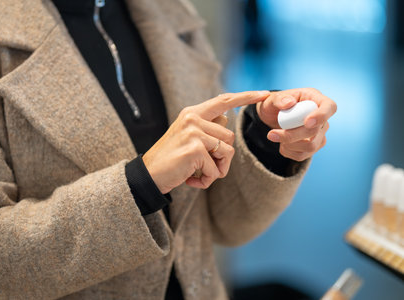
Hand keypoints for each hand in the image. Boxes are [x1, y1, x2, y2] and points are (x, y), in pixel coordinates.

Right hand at [143, 91, 269, 193]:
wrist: (149, 175)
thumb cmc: (171, 160)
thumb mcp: (188, 137)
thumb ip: (207, 127)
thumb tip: (226, 118)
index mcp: (192, 113)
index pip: (224, 101)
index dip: (245, 97)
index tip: (264, 93)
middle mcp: (193, 118)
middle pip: (230, 135)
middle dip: (222, 157)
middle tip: (204, 167)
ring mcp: (194, 132)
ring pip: (227, 151)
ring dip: (217, 169)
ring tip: (198, 173)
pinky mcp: (195, 149)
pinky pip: (217, 168)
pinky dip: (208, 179)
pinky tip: (192, 180)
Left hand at [256, 88, 336, 160]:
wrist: (271, 117)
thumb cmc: (274, 105)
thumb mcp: (270, 99)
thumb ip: (278, 99)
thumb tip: (289, 103)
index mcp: (315, 99)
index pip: (330, 107)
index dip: (322, 116)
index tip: (306, 122)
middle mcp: (321, 117)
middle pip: (316, 131)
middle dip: (292, 135)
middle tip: (271, 134)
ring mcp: (320, 133)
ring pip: (310, 146)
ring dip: (289, 144)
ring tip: (275, 136)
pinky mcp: (313, 146)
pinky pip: (302, 155)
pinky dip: (287, 151)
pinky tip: (281, 143)